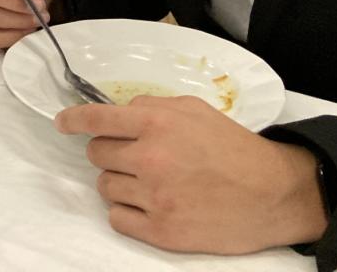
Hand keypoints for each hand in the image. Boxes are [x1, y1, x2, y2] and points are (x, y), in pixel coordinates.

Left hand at [56, 96, 326, 253]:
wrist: (274, 194)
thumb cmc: (234, 148)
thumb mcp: (194, 110)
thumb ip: (151, 105)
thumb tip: (119, 112)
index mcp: (156, 123)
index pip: (96, 119)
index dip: (72, 120)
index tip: (62, 123)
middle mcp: (149, 158)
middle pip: (96, 154)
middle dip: (110, 152)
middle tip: (135, 156)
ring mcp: (153, 197)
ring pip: (105, 186)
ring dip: (120, 182)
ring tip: (151, 182)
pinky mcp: (161, 231)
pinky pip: (116, 218)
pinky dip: (127, 212)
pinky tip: (150, 205)